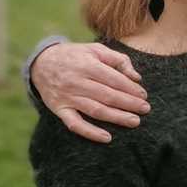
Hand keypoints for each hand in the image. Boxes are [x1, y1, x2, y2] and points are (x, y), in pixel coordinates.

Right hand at [30, 42, 149, 142]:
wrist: (41, 63)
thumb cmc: (74, 56)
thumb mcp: (95, 49)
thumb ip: (118, 60)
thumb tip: (136, 77)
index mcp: (87, 65)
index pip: (114, 79)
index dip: (131, 88)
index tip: (143, 95)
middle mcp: (77, 81)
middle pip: (107, 96)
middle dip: (129, 103)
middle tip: (145, 109)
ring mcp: (67, 97)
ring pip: (96, 110)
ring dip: (117, 117)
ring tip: (134, 121)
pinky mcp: (59, 109)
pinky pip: (75, 124)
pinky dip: (90, 132)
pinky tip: (106, 137)